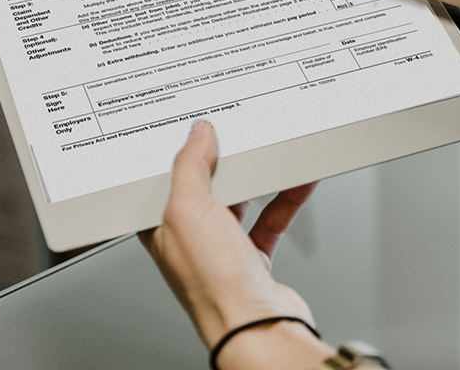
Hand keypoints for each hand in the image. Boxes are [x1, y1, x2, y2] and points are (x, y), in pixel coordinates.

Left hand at [140, 121, 332, 369]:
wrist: (260, 329)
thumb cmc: (214, 286)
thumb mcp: (188, 209)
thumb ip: (190, 166)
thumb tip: (197, 135)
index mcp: (162, 229)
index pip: (166, 181)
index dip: (179, 154)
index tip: (198, 130)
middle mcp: (191, 240)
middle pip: (206, 187)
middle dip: (224, 161)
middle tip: (238, 136)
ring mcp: (224, 251)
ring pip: (240, 200)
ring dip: (258, 177)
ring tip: (270, 152)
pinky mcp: (254, 260)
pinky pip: (270, 218)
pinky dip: (285, 197)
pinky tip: (297, 180)